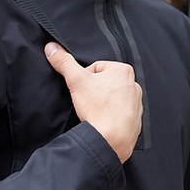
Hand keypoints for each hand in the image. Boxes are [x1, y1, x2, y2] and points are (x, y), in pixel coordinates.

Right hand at [45, 42, 141, 162]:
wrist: (109, 140)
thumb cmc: (97, 109)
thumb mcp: (76, 81)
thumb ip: (64, 62)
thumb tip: (52, 48)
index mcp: (123, 71)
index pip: (97, 68)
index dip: (84, 79)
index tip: (82, 90)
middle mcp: (134, 85)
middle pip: (105, 83)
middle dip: (94, 91)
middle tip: (87, 102)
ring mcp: (136, 104)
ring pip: (112, 99)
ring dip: (102, 104)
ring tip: (95, 113)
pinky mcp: (135, 120)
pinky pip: (120, 114)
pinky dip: (111, 117)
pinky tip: (103, 122)